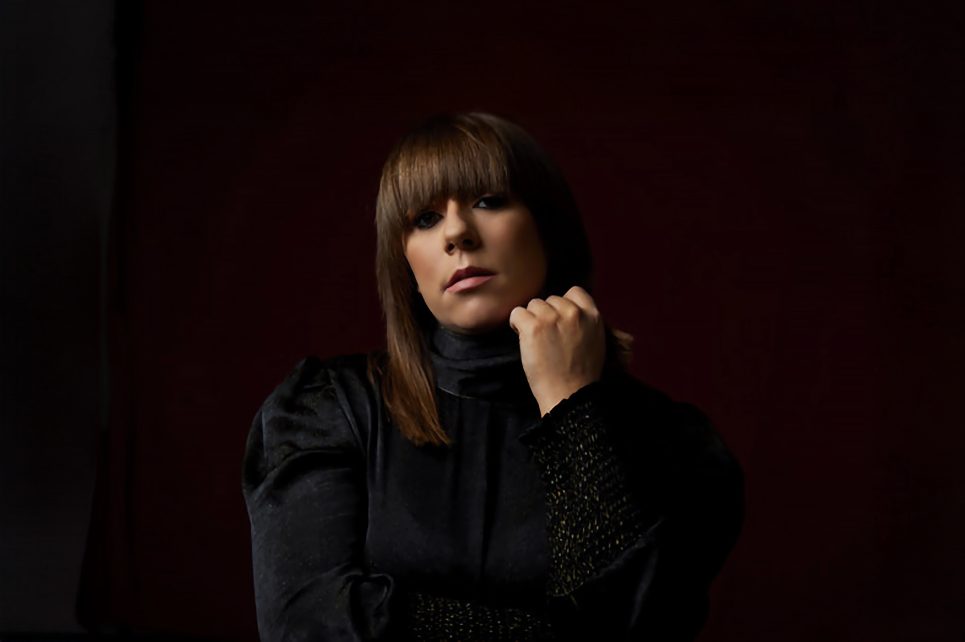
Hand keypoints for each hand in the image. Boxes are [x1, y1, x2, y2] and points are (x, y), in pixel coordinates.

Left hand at [508, 285, 606, 416]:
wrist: (569, 394)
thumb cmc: (582, 374)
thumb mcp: (596, 341)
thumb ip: (585, 321)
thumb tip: (571, 309)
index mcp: (593, 314)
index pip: (574, 291)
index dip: (564, 304)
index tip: (560, 320)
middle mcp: (573, 312)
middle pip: (551, 299)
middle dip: (547, 314)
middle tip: (548, 337)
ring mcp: (552, 318)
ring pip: (533, 304)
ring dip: (532, 319)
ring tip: (537, 340)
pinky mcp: (533, 327)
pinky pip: (517, 313)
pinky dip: (516, 324)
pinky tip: (523, 338)